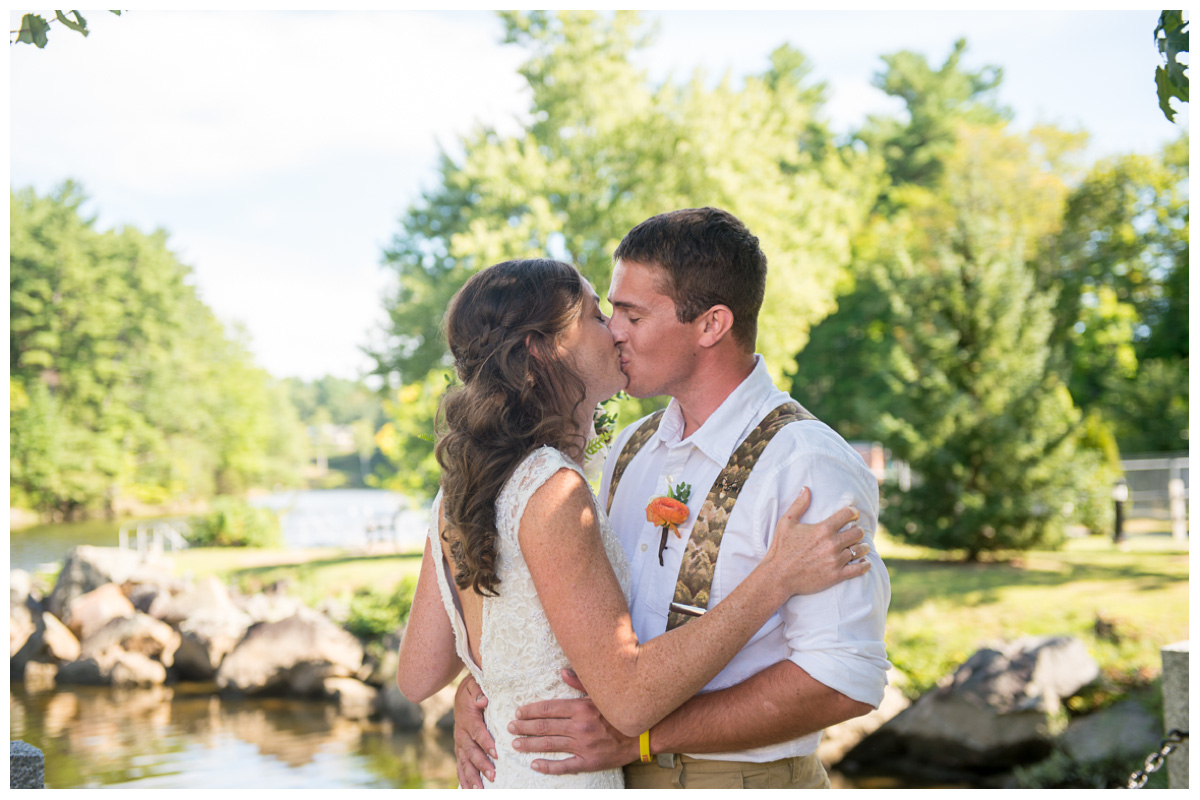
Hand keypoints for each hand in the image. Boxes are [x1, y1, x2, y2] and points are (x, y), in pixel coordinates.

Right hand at [453, 674, 495, 787]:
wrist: (462, 694)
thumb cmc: (473, 690)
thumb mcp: (474, 685)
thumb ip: (478, 691)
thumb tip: (482, 700)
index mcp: (467, 718)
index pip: (477, 732)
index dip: (486, 743)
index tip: (496, 753)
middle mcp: (461, 733)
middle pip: (471, 751)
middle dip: (481, 765)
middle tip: (493, 775)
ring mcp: (459, 744)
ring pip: (464, 762)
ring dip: (471, 776)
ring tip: (480, 790)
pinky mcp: (460, 750)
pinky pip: (460, 766)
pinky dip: (463, 779)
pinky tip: (469, 791)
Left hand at [510, 669, 638, 774]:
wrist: (643, 733)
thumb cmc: (619, 711)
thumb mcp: (601, 693)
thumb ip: (580, 683)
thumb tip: (561, 672)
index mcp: (581, 707)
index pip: (548, 708)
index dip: (531, 710)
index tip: (518, 711)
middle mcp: (579, 726)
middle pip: (545, 726)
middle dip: (524, 727)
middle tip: (510, 727)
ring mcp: (583, 745)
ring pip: (550, 744)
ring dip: (530, 744)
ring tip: (516, 743)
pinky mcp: (589, 761)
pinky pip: (564, 766)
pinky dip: (548, 766)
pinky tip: (534, 765)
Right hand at [767, 487, 870, 595]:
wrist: (778, 576)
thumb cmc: (781, 548)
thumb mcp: (786, 523)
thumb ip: (798, 504)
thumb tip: (806, 488)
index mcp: (822, 529)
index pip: (848, 514)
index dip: (853, 512)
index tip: (853, 514)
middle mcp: (832, 543)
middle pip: (858, 532)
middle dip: (858, 530)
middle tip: (855, 531)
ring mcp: (836, 560)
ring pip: (860, 550)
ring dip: (862, 547)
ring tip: (860, 546)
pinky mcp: (837, 575)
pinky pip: (859, 569)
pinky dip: (864, 565)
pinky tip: (864, 562)